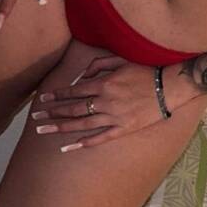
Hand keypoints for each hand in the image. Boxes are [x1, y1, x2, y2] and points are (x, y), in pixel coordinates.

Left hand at [31, 53, 206, 148]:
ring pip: (82, 124)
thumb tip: (82, 75)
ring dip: (61, 128)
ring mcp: (114, 117)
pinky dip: (85, 142)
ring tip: (45, 132)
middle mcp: (106, 101)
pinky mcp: (124, 128)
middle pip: (73, 109)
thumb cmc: (147, 70)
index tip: (42, 99)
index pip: (74, 91)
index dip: (57, 95)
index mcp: (104, 83)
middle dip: (52, 113)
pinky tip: (71, 146)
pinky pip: (101, 137)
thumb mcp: (122, 60)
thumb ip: (99, 64)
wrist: (170, 87)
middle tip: (36, 119)